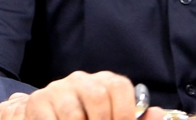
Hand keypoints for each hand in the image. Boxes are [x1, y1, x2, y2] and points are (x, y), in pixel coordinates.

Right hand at [0, 71, 167, 119]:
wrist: (53, 118)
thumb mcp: (115, 119)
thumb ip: (136, 119)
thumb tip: (157, 112)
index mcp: (103, 82)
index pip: (118, 85)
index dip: (125, 111)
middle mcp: (80, 80)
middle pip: (97, 95)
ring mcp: (57, 89)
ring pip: (73, 112)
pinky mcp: (37, 102)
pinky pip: (51, 119)